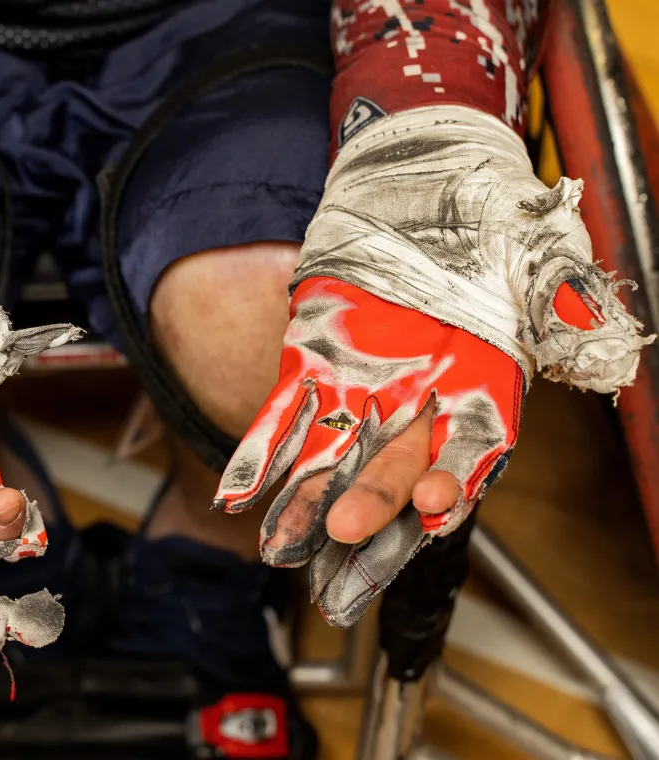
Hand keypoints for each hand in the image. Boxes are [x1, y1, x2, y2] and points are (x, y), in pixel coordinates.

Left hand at [214, 106, 651, 626]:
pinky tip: (238, 493)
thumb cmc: (489, 225)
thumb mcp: (540, 256)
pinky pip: (283, 417)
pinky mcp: (312, 367)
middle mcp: (420, 402)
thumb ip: (563, 304)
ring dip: (307, 502)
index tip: (436, 510)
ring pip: (334, 458)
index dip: (455, 481)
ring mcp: (362, 389)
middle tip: (345, 532)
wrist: (424, 189)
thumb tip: (603, 343)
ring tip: (282, 546)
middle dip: (372, 502)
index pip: (471, 450)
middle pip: (396, 465)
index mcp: (480, 385)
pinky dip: (261, 454)